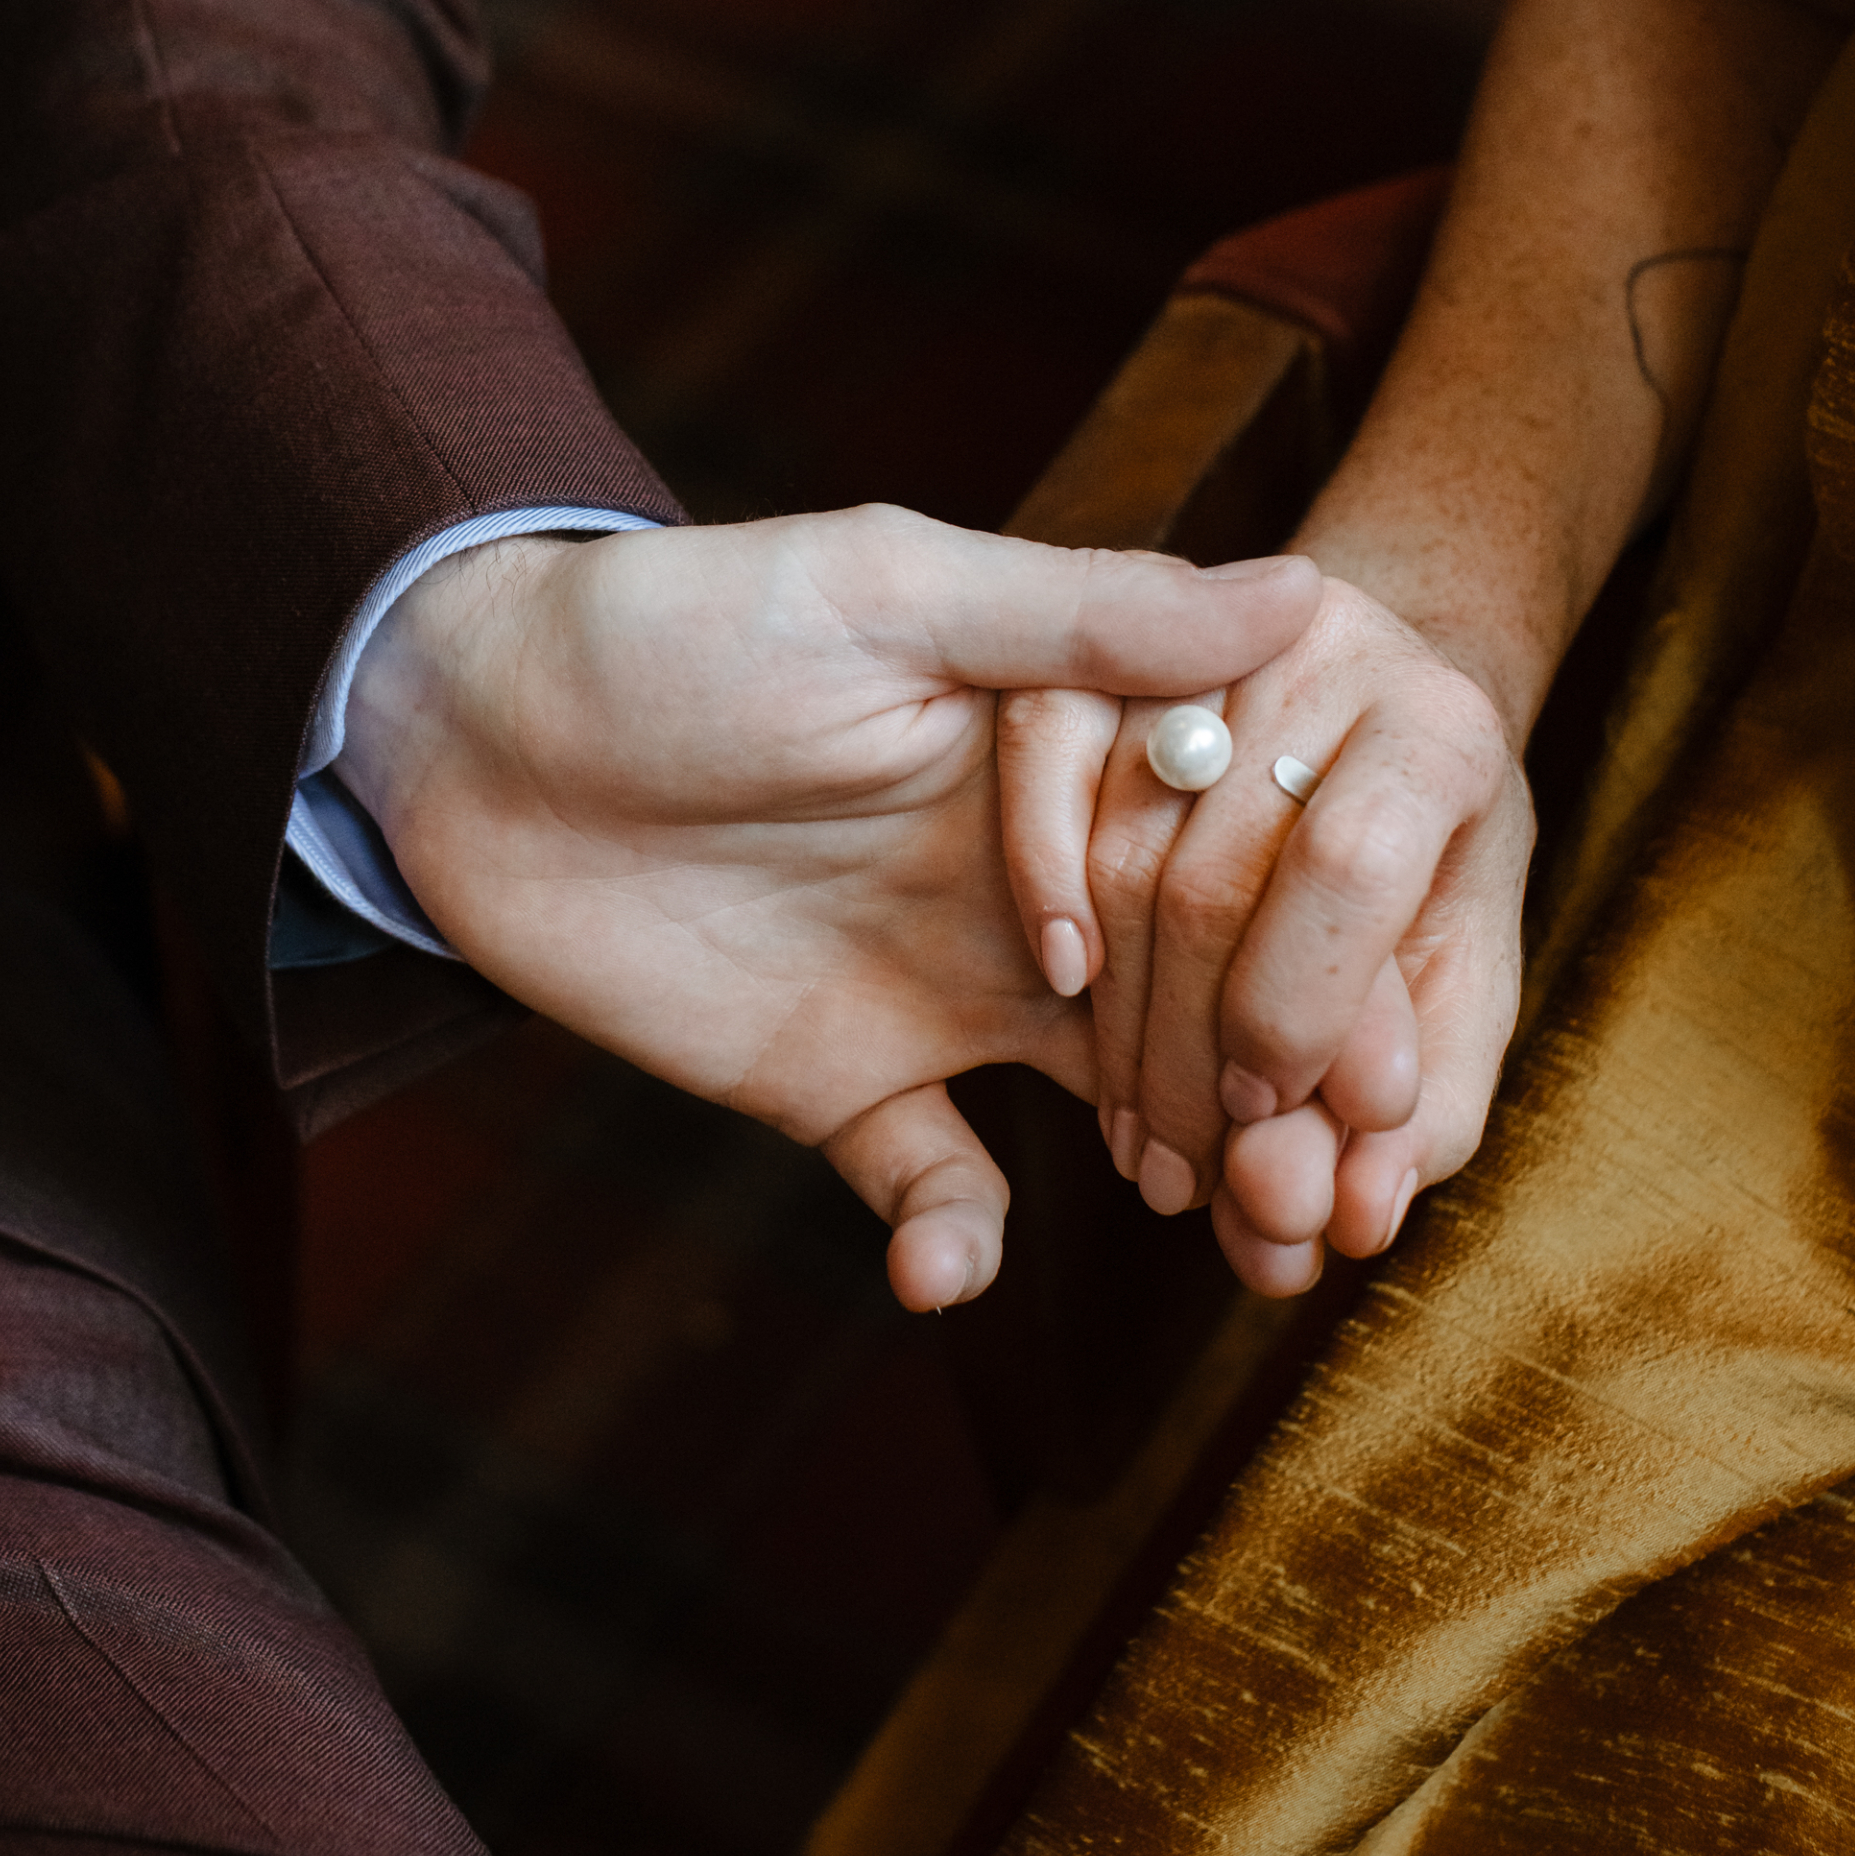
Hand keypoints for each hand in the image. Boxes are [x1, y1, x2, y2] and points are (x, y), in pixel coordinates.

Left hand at [339, 508, 1318, 1311]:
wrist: (464, 731)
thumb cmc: (672, 627)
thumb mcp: (884, 594)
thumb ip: (1082, 618)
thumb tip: (1299, 595)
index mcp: (1062, 756)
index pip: (1233, 859)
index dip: (1313, 947)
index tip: (1390, 1036)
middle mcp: (1030, 877)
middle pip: (1199, 998)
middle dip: (1275, 1092)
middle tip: (1332, 1184)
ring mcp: (940, 985)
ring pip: (1113, 1104)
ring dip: (1177, 1175)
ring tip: (1231, 1247)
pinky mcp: (841, 1082)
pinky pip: (937, 1182)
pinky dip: (958, 1237)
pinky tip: (946, 1261)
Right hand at [1000, 575, 1530, 1293]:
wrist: (1373, 710)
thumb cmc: (1430, 869)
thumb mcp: (1461, 981)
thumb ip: (1425, 1107)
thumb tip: (1352, 1221)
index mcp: (1444, 728)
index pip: (1350, 864)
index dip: (1298, 1005)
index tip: (1271, 1112)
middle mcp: (1328, 649)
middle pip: (1216, 874)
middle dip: (1189, 1058)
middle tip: (1188, 1178)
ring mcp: (1209, 636)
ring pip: (1121, 842)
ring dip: (1120, 1020)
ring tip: (1144, 1138)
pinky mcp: (1114, 635)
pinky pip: (1044, 757)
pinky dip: (1043, 879)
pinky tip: (1072, 988)